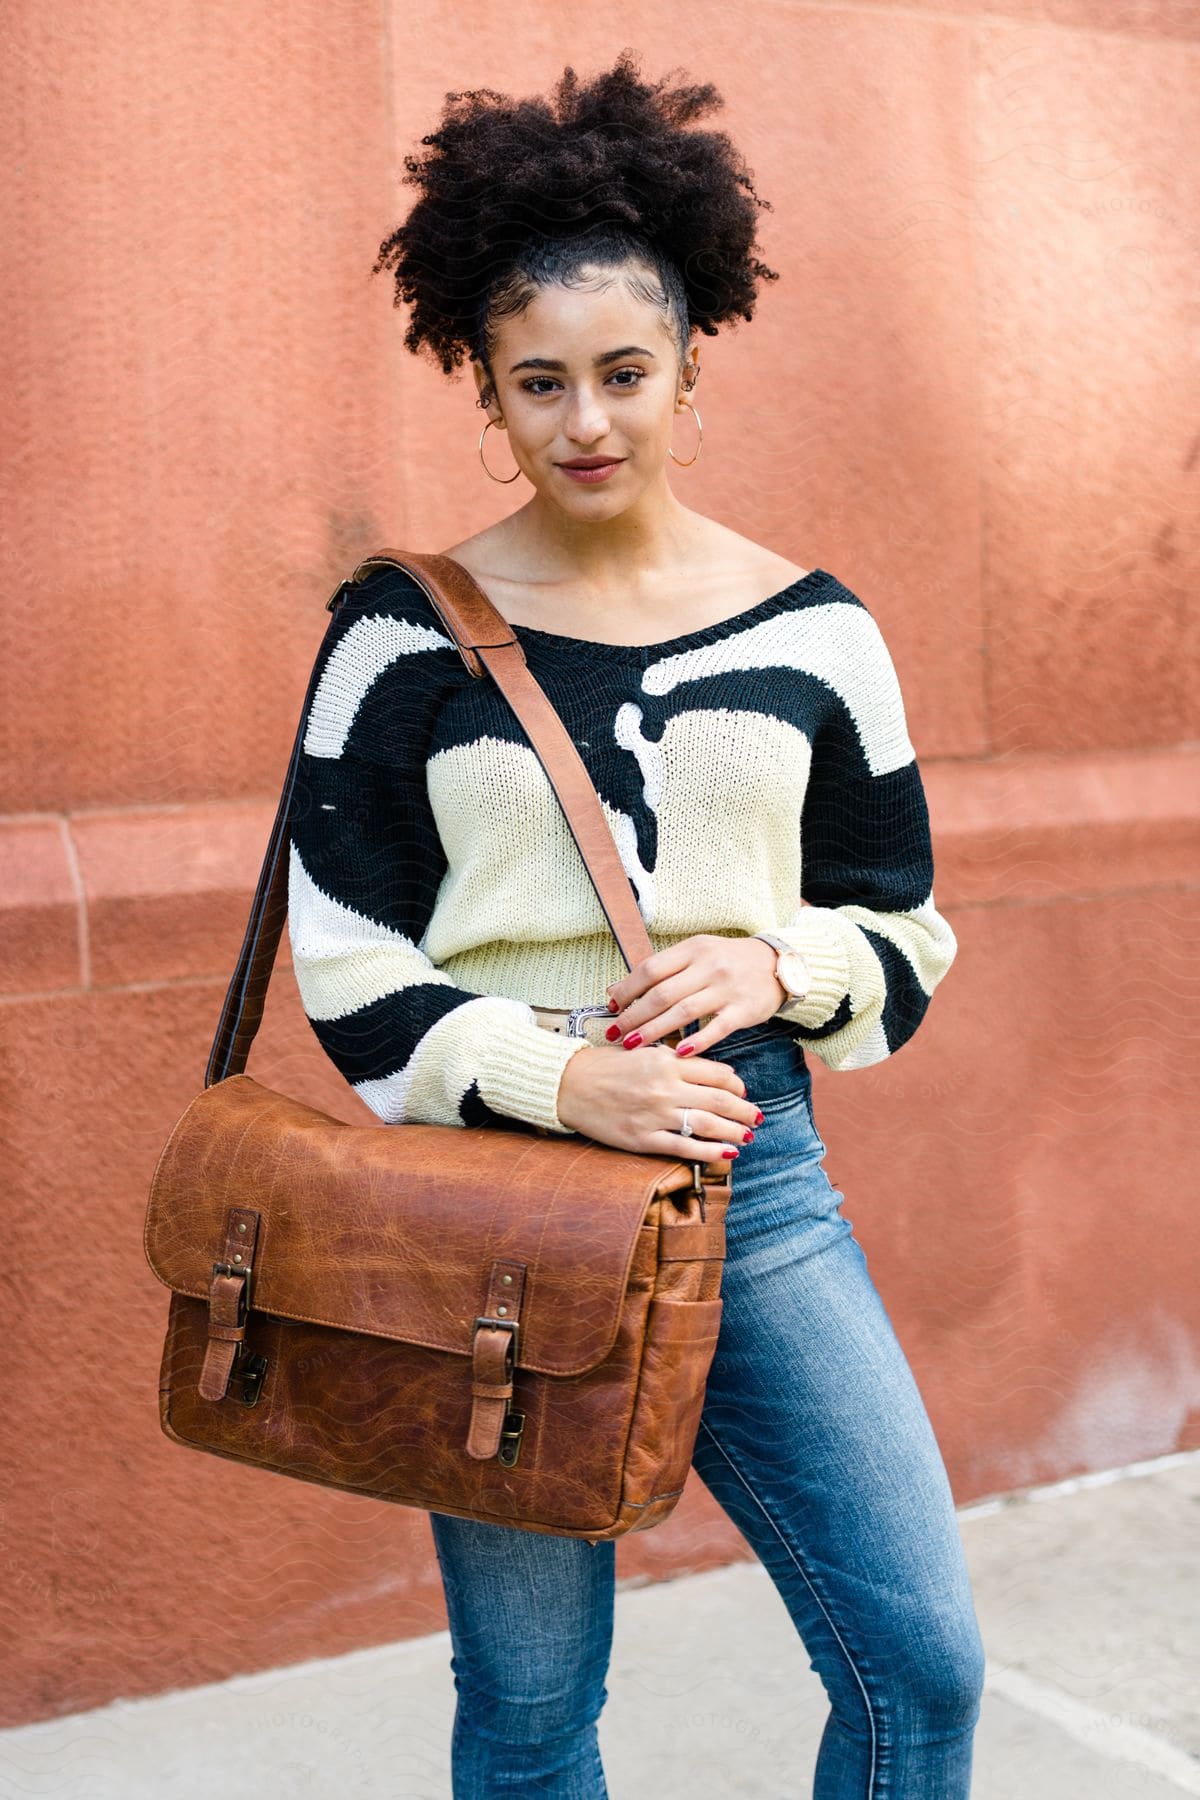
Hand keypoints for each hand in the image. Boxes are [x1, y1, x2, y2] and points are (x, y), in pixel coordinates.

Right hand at [555, 1040, 762, 1162]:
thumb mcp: (642, 1050)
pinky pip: (684, 1147)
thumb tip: (706, 1069)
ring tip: (747, 1136)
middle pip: (720, 1099)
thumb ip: (673, 1059)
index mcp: (666, 1061)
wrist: (568, 1084)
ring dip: (734, 1131)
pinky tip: (726, 1154)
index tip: (742, 1091)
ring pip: (707, 1123)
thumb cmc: (605, 1066)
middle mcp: (665, 1086)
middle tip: (757, 1116)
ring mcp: (655, 1114)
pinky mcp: (643, 1137)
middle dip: (744, 1109)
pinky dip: (710, 1152)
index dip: (736, 1084)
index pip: (717, 1072)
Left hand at [603, 933, 786, 1058]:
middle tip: (614, 1033)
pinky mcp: (743, 1009)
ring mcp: (727, 988)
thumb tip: (615, 989)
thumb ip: (660, 970)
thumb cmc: (727, 961)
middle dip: (634, 1016)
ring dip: (655, 1030)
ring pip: (684, 1011)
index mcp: (693, 949)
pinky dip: (696, 1040)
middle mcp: (709, 966)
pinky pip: (716, 1028)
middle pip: (662, 993)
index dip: (627, 990)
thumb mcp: (695, 954)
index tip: (611, 1008)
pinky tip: (678, 1052)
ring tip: (633, 1045)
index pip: (651, 969)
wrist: (776, 963)